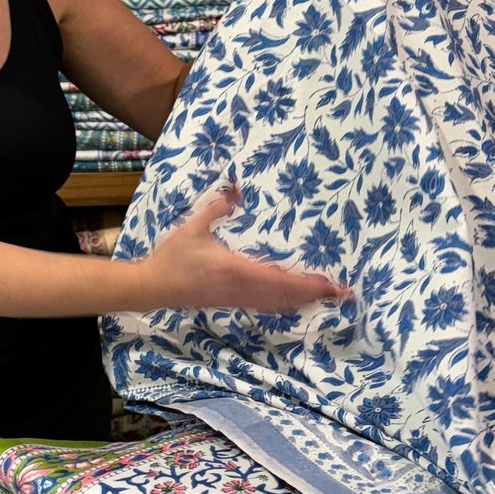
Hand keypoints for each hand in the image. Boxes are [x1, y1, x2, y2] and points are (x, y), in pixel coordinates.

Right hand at [135, 186, 349, 312]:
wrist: (153, 287)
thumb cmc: (173, 257)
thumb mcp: (193, 227)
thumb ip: (216, 207)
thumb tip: (237, 188)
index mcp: (237, 270)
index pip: (281, 280)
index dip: (309, 283)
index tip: (331, 284)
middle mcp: (242, 289)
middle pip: (286, 296)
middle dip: (314, 294)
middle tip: (341, 293)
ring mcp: (237, 298)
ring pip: (277, 303)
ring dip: (302, 300)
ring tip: (324, 296)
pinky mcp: (230, 302)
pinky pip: (264, 305)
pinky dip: (284, 304)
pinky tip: (293, 302)